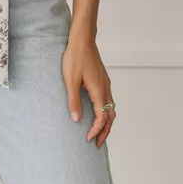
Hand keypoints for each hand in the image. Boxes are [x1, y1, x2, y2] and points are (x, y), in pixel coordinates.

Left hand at [61, 31, 115, 146]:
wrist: (82, 40)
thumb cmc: (75, 57)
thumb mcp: (70, 81)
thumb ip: (74, 101)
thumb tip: (77, 119)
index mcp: (99, 91)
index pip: (102, 117)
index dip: (96, 130)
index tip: (88, 139)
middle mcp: (106, 89)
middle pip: (111, 116)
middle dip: (105, 131)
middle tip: (97, 144)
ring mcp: (106, 84)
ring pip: (111, 108)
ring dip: (106, 122)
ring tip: (99, 132)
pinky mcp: (103, 80)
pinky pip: (108, 101)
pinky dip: (106, 112)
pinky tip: (98, 113)